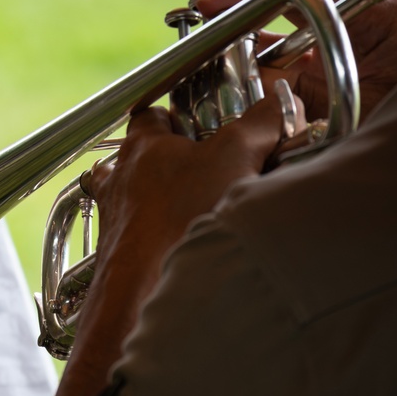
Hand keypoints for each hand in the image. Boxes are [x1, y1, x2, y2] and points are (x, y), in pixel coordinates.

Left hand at [84, 87, 303, 296]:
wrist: (144, 289)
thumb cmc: (177, 219)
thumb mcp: (234, 157)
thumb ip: (260, 124)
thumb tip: (279, 106)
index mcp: (142, 148)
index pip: (152, 116)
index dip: (178, 116)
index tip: (203, 124)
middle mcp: (120, 181)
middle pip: (148, 159)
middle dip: (180, 163)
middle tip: (215, 170)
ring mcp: (117, 219)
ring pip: (142, 200)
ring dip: (169, 203)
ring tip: (205, 211)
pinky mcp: (121, 254)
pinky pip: (142, 236)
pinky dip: (163, 237)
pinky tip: (190, 245)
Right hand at [167, 0, 396, 120]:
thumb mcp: (360, 125)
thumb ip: (307, 108)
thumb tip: (248, 94)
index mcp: (376, 23)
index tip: (205, 7)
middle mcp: (356, 24)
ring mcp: (339, 44)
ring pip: (276, 11)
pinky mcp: (324, 71)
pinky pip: (278, 43)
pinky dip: (240, 30)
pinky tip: (209, 22)